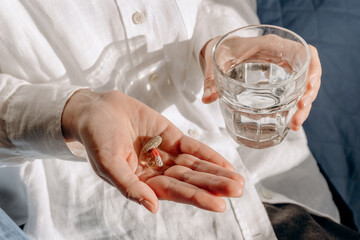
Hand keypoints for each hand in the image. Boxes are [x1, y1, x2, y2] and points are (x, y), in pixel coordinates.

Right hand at [62, 90, 243, 212]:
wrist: (96, 110)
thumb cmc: (96, 138)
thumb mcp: (108, 163)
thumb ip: (129, 186)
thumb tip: (152, 206)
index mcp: (142, 182)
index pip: (174, 192)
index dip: (196, 197)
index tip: (219, 204)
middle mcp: (157, 171)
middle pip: (190, 180)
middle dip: (214, 185)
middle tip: (237, 190)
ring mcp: (165, 153)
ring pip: (195, 166)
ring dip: (216, 172)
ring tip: (238, 181)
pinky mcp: (170, 136)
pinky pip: (192, 147)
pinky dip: (208, 154)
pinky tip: (224, 163)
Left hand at [200, 36, 320, 130]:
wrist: (218, 49)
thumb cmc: (219, 49)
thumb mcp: (215, 61)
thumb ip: (210, 79)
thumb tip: (207, 99)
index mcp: (271, 46)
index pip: (304, 52)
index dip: (313, 68)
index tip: (309, 88)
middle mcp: (281, 56)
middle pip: (306, 73)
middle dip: (308, 95)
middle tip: (298, 115)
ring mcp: (280, 69)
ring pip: (301, 86)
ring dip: (303, 105)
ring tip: (294, 125)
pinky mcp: (276, 80)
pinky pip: (292, 91)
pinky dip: (293, 106)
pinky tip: (289, 122)